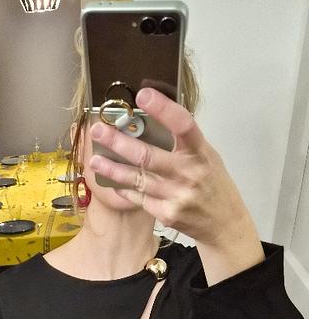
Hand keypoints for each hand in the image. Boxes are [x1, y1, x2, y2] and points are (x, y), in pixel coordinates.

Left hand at [88, 87, 253, 246]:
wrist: (224, 223)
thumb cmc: (213, 185)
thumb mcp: (207, 157)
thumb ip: (184, 143)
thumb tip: (153, 120)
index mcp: (201, 152)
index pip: (183, 124)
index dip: (163, 109)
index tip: (142, 95)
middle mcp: (189, 173)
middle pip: (148, 155)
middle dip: (118, 142)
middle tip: (97, 131)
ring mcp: (177, 196)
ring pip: (137, 179)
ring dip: (112, 169)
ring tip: (93, 159)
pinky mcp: (167, 214)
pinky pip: (139, 199)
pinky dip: (124, 189)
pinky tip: (113, 182)